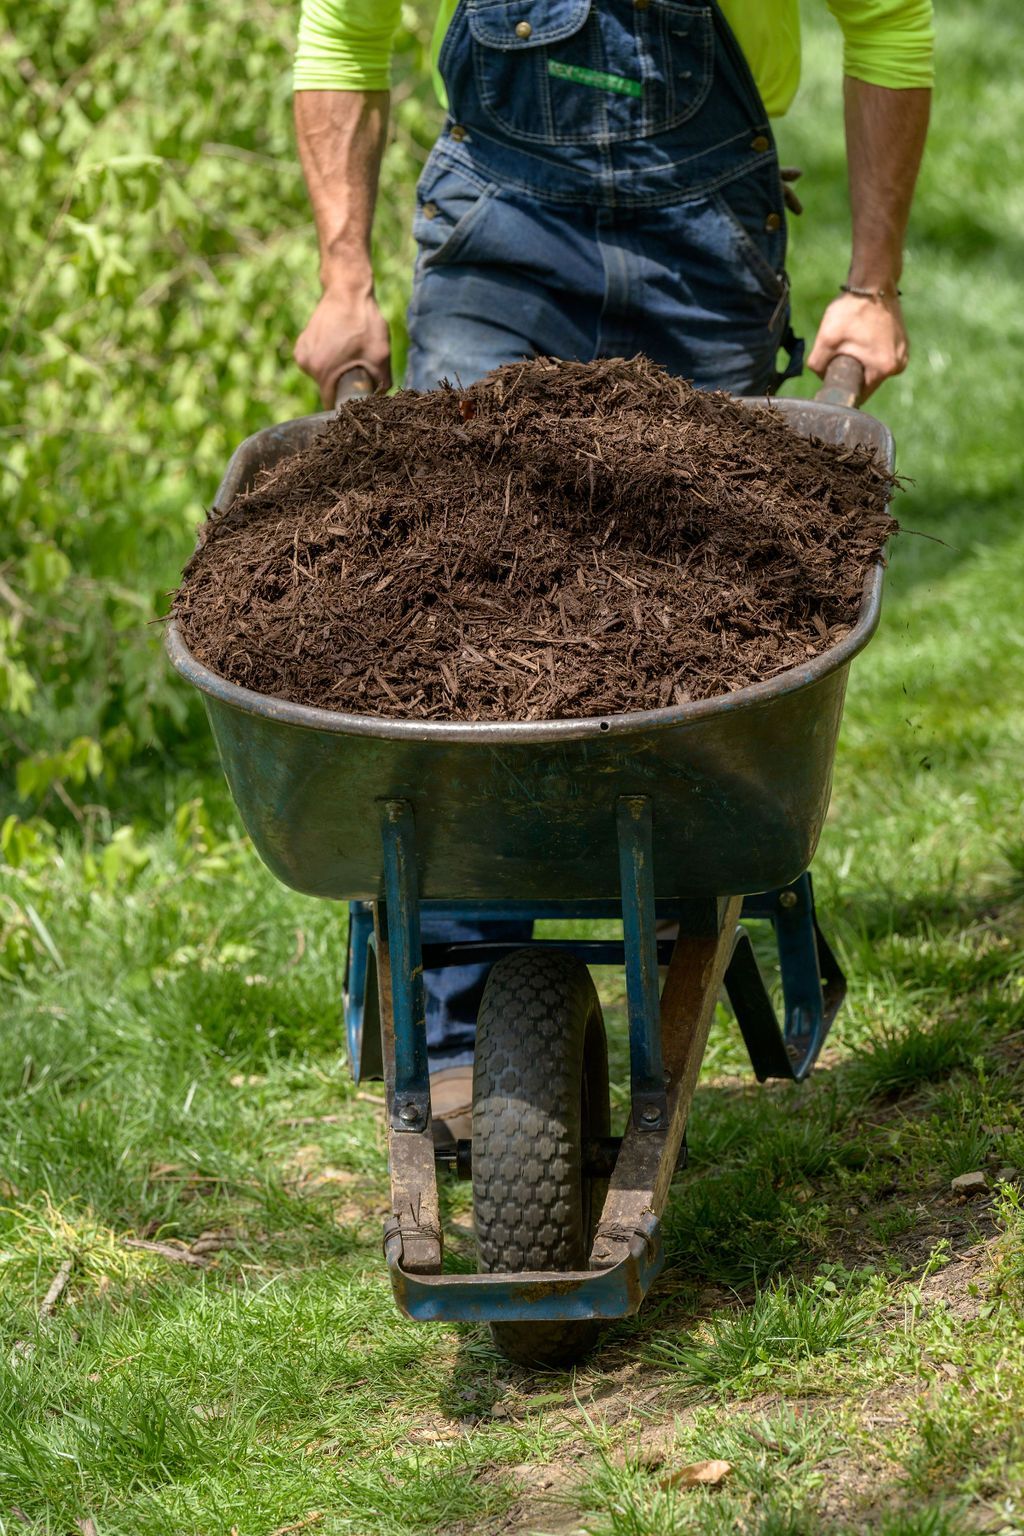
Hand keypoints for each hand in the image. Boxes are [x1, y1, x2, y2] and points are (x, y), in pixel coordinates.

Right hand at [293, 285, 390, 405]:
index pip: (332, 402)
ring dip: (336, 368)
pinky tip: (339, 342)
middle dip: (343, 382)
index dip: (346, 401)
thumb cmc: (364, 322)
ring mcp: (302, 354)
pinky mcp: (301, 344)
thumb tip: (378, 399)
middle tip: (358, 364)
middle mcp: (307, 365)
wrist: (347, 290)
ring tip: (349, 350)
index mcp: (322, 371)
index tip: (357, 394)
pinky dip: (328, 357)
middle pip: (328, 387)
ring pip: (322, 374)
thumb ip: (382, 384)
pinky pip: (317, 361)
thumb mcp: (381, 356)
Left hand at [807, 291, 907, 401]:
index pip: (859, 395)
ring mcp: (903, 354)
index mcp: (884, 369)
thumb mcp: (826, 339)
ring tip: (853, 339)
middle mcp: (899, 365)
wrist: (874, 282)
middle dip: (851, 372)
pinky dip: (868, 351)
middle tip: (841, 351)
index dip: (843, 389)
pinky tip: (863, 335)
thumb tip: (821, 378)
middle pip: (866, 381)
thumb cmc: (852, 310)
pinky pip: (880, 356)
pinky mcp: (902, 344)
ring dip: (860, 361)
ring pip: (872, 369)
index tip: (833, 375)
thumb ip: (818, 366)